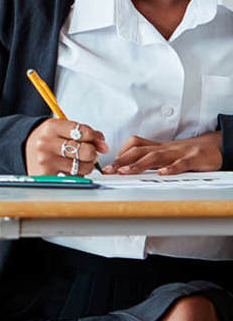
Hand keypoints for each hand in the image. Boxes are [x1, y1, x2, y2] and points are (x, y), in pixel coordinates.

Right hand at [24, 119, 106, 175]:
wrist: (22, 148)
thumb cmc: (47, 138)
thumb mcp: (62, 128)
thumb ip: (85, 133)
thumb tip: (103, 146)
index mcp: (51, 127)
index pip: (84, 132)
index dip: (96, 137)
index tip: (97, 140)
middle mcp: (47, 143)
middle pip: (87, 151)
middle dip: (92, 153)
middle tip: (87, 152)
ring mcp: (45, 160)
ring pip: (83, 167)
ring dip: (86, 165)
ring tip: (78, 161)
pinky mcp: (46, 174)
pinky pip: (74, 178)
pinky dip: (76, 175)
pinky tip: (69, 169)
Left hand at [103, 131, 222, 174]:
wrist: (213, 146)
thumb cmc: (186, 152)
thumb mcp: (165, 154)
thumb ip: (148, 159)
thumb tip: (126, 167)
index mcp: (157, 147)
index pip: (134, 146)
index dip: (119, 154)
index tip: (106, 165)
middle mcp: (165, 148)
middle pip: (139, 151)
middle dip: (121, 161)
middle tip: (108, 171)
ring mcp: (179, 153)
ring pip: (156, 157)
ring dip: (139, 164)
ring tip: (125, 171)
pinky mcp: (194, 159)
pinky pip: (181, 163)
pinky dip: (171, 168)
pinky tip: (162, 173)